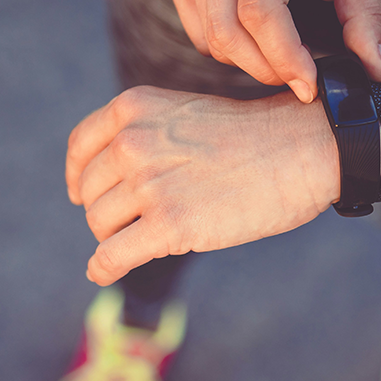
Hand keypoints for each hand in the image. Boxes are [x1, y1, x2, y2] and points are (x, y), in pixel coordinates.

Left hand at [66, 86, 339, 284]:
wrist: (300, 150)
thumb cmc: (251, 137)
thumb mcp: (184, 115)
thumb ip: (143, 137)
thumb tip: (102, 187)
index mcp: (134, 108)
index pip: (82, 148)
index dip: (79, 177)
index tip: (83, 194)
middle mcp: (133, 142)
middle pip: (92, 193)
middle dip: (111, 211)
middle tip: (143, 219)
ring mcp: (150, 184)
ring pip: (101, 225)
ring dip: (119, 237)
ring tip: (152, 235)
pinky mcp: (170, 225)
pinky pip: (112, 256)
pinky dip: (104, 268)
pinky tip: (104, 272)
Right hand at [167, 0, 380, 102]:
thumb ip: (366, 17)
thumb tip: (377, 70)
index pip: (260, 10)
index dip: (285, 57)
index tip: (309, 84)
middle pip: (228, 32)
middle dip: (267, 68)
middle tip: (301, 77)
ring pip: (212, 39)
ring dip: (249, 63)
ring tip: (283, 53)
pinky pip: (198, 34)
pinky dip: (227, 50)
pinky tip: (254, 38)